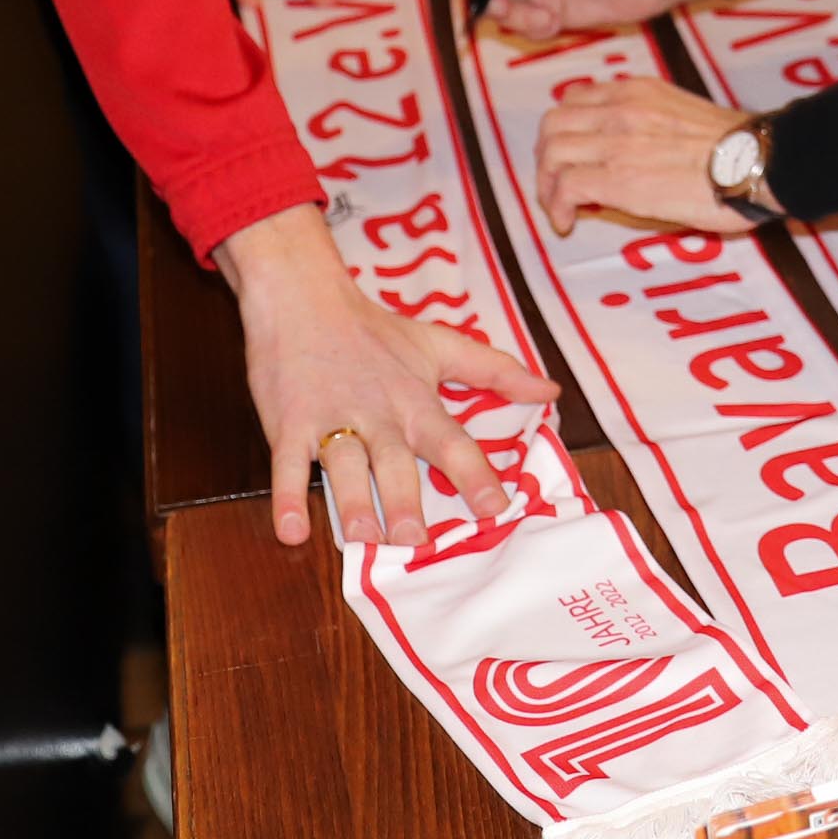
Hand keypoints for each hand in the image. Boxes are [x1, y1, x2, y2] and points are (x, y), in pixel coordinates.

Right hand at [216, 207, 556, 547]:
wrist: (302, 296)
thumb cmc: (373, 329)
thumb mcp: (439, 344)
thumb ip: (495, 370)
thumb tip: (551, 389)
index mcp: (416, 401)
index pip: (452, 442)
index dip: (475, 475)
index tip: (496, 509)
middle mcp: (378, 414)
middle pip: (395, 461)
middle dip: (405, 501)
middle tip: (415, 542)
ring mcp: (331, 419)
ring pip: (344, 465)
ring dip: (352, 503)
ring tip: (361, 540)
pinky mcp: (289, 424)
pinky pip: (286, 464)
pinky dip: (287, 497)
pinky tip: (290, 530)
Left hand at [536, 77, 765, 234]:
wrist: (759, 161)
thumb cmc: (736, 148)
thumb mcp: (682, 114)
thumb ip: (649, 122)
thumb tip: (632, 153)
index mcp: (636, 91)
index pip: (574, 99)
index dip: (564, 130)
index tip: (572, 156)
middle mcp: (620, 109)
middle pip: (552, 124)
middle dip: (547, 158)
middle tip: (559, 185)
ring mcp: (616, 142)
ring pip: (552, 154)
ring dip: (548, 185)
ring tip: (562, 208)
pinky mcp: (618, 179)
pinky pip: (565, 186)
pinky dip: (558, 206)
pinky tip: (570, 222)